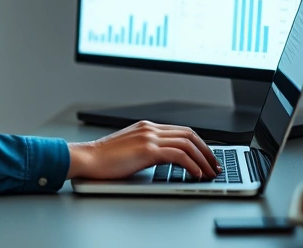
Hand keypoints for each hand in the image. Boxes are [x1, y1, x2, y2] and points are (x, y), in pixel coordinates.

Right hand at [66, 120, 219, 179]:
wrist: (87, 158)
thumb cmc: (104, 159)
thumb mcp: (129, 148)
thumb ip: (147, 148)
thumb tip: (166, 160)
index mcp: (146, 127)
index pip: (181, 131)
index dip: (199, 144)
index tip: (207, 157)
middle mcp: (150, 128)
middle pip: (189, 134)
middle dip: (206, 151)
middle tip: (215, 165)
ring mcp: (149, 137)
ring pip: (187, 143)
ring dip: (203, 159)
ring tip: (209, 173)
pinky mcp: (147, 150)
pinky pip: (178, 155)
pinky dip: (192, 165)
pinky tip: (195, 174)